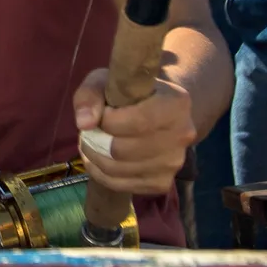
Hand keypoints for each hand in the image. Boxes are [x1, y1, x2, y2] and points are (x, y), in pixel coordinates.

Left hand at [73, 69, 195, 194]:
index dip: (107, 120)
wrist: (156, 110)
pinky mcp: (162, 183)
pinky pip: (121, 185)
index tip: (102, 112)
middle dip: (96, 141)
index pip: (137, 122)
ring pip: (119, 170)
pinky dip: (101, 173)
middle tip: (90, 131)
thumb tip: (84, 123)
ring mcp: (174, 163)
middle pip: (122, 150)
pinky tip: (99, 158)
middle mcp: (182, 135)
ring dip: (95, 157)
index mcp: (176, 103)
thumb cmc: (128, 92)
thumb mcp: (106, 81)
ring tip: (92, 142)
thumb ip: (90, 96)